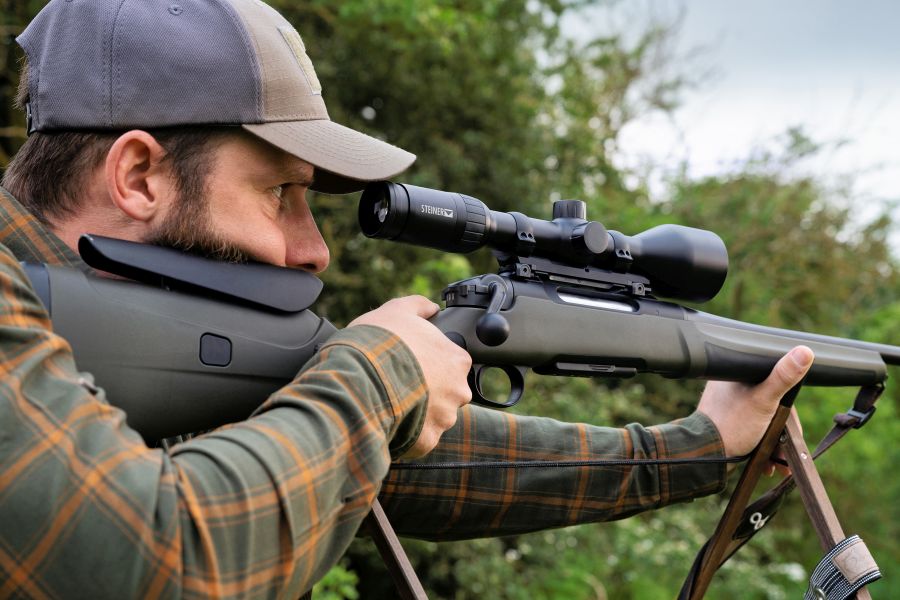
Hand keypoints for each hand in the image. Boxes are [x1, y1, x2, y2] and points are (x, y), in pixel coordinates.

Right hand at [349, 296, 471, 457]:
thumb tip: (431, 308)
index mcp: (456, 359)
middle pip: (446, 393)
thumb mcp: (396, 310)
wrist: (358, 377)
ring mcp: (444, 418)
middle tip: (398, 382)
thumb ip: (418, 306)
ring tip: (388, 401)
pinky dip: (405, 435)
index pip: (451, 363)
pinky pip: (417, 440)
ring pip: (433, 418)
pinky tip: (386, 419)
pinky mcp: (426, 441)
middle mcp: (458, 390)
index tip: (409, 362)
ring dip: (416, 413)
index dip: (428, 362)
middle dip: (426, 390)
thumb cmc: (378, 342)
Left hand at [697, 346, 813, 473]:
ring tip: (779, 462)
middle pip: (770, 404)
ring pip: (763, 419)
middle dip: (781, 431)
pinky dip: (762, 445)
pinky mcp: (728, 421)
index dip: (787, 404)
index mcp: (736, 374)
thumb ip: (784, 377)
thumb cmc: (732, 425)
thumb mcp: (764, 401)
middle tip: (785, 449)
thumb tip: (804, 351)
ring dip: (774, 442)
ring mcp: (728, 405)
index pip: (773, 380)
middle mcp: (730, 387)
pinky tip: (768, 462)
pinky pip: (752, 430)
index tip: (791, 424)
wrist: (707, 455)